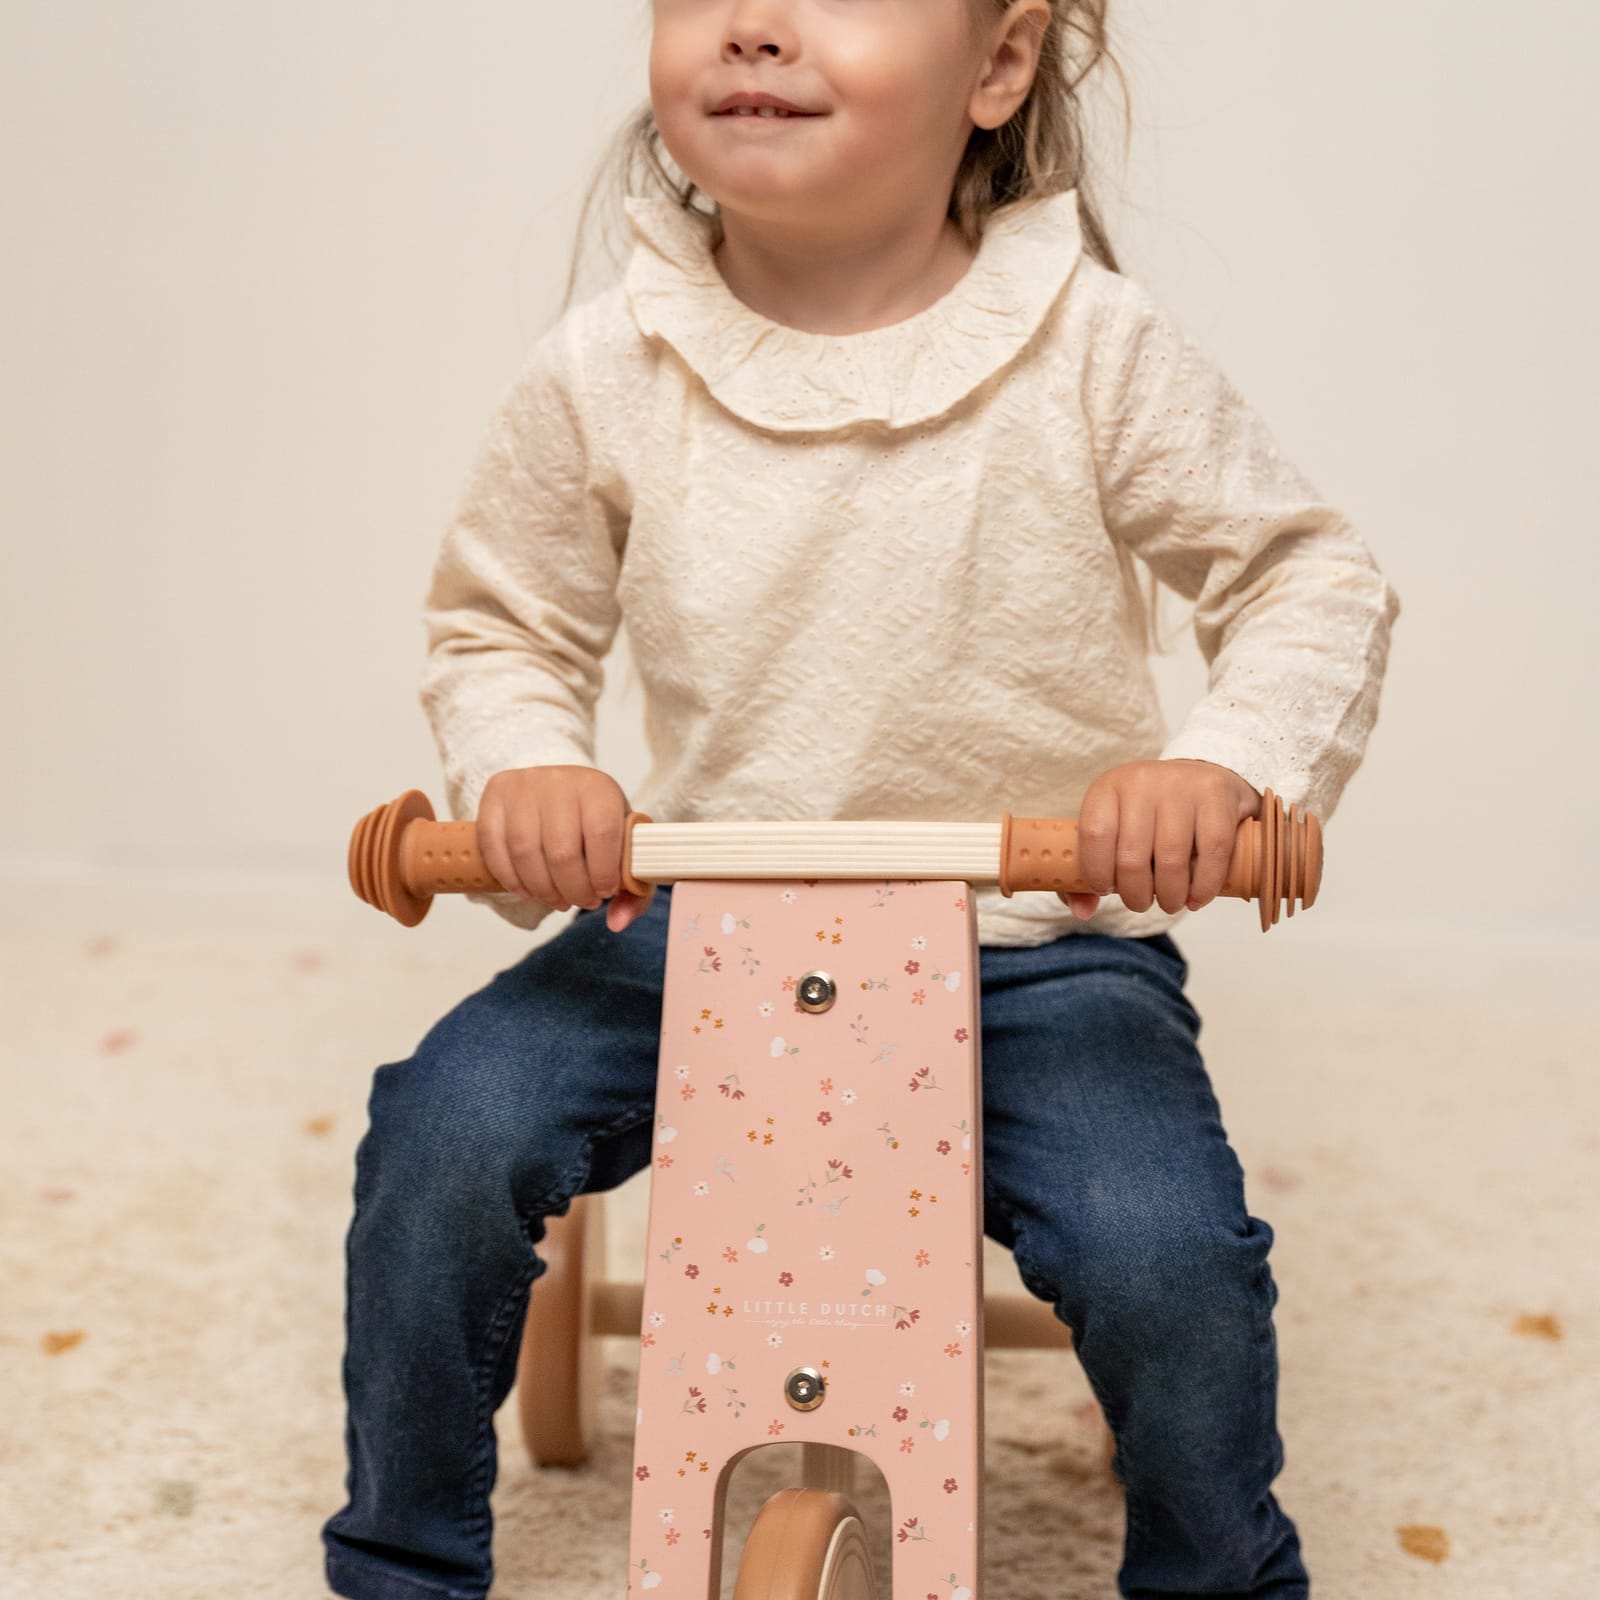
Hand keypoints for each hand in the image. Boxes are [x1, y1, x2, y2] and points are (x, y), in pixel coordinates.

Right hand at [477, 764, 654, 932]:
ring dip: (542, 889)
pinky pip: (494, 845)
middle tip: (581, 901)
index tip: (605, 891)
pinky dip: (509, 877)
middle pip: (561, 851)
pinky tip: (526, 890)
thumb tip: (617, 922)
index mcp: (599, 788)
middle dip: (573, 890)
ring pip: (525, 852)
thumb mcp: (623, 845)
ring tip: (557, 899)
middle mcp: (559, 780)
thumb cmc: (594, 821)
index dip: (603, 873)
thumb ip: (633, 888)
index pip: (602, 834)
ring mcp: (523, 786)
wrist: (560, 788)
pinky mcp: (495, 795)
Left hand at [1063, 758, 1261, 919]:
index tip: (1106, 890)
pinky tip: (1197, 898)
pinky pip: (1212, 851)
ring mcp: (1181, 784)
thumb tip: (1083, 912)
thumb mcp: (1114, 833)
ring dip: (1170, 895)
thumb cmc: (1150, 816)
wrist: (1201, 777)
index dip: (1098, 873)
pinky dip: (1204, 886)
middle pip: (1132, 856)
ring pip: (1171, 858)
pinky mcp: (1217, 793)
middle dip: (1136, 895)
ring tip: (1170, 903)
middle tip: (1142, 903)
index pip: (1094, 835)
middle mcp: (1142, 781)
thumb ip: (1090, 873)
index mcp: (1107, 788)